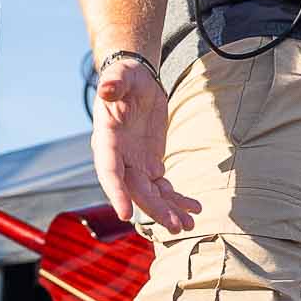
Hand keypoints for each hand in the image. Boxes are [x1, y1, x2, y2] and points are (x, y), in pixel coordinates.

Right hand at [91, 58, 200, 232]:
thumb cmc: (126, 76)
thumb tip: (106, 89)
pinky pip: (163, 187)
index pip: (110, 171)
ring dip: (168, 210)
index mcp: (107, 140)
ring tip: (189, 225)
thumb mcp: (121, 75)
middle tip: (174, 226)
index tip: (125, 213)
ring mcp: (135, 163)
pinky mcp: (150, 163)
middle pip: (135, 189)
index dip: (116, 192)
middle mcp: (119, 158)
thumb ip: (114, 83)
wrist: (136, 81)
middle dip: (154, 209)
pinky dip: (177, 199)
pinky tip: (194, 209)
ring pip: (151, 194)